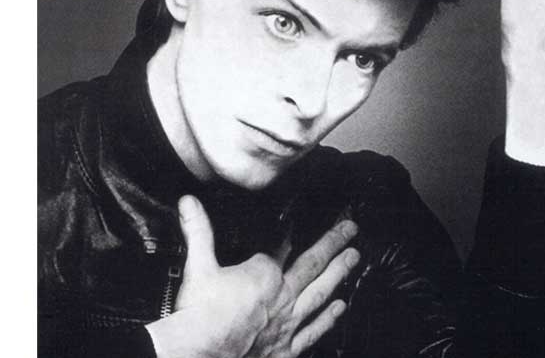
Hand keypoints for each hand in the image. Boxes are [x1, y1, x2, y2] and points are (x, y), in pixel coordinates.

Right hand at [146, 196, 357, 357]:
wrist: (200, 354)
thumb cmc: (200, 316)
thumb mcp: (197, 267)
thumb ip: (198, 232)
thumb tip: (189, 202)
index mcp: (262, 274)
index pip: (279, 247)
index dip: (288, 234)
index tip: (297, 223)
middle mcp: (282, 297)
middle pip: (312, 264)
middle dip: (333, 244)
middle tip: (350, 229)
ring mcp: (287, 323)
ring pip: (320, 294)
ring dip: (339, 274)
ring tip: (354, 259)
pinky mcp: (286, 348)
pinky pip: (314, 331)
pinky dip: (329, 319)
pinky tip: (341, 308)